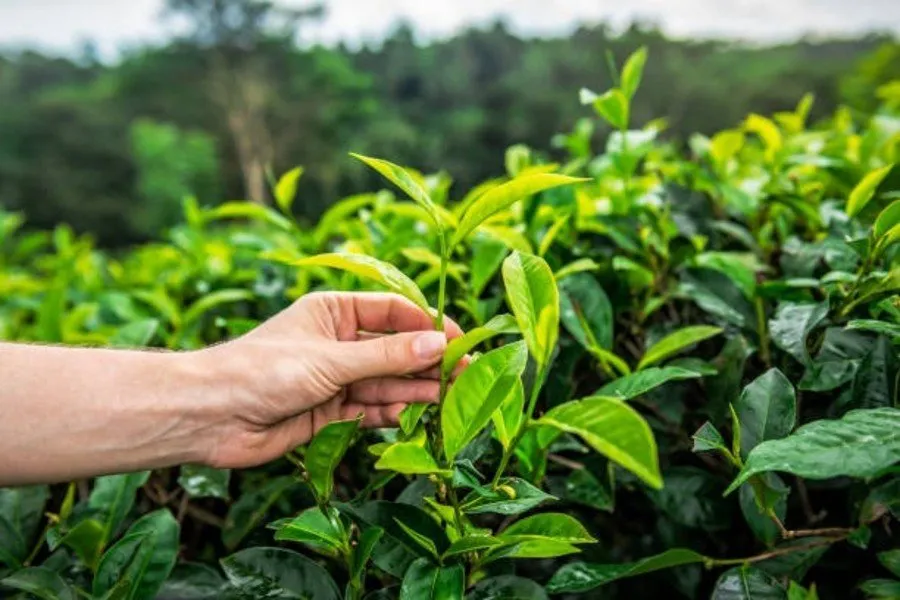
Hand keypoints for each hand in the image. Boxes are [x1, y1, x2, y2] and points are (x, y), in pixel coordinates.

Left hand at [194, 292, 462, 468]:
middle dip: (426, 362)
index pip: (392, 312)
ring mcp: (335, 379)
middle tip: (465, 374)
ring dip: (415, 389)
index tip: (458, 340)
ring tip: (450, 397)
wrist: (210, 416)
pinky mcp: (330, 413)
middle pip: (394, 350)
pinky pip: (370, 410)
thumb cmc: (263, 370)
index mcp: (334, 312)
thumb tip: (439, 345)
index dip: (426, 325)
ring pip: (386, 382)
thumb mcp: (331, 359)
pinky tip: (416, 414)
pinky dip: (392, 412)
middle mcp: (337, 343)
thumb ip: (386, 357)